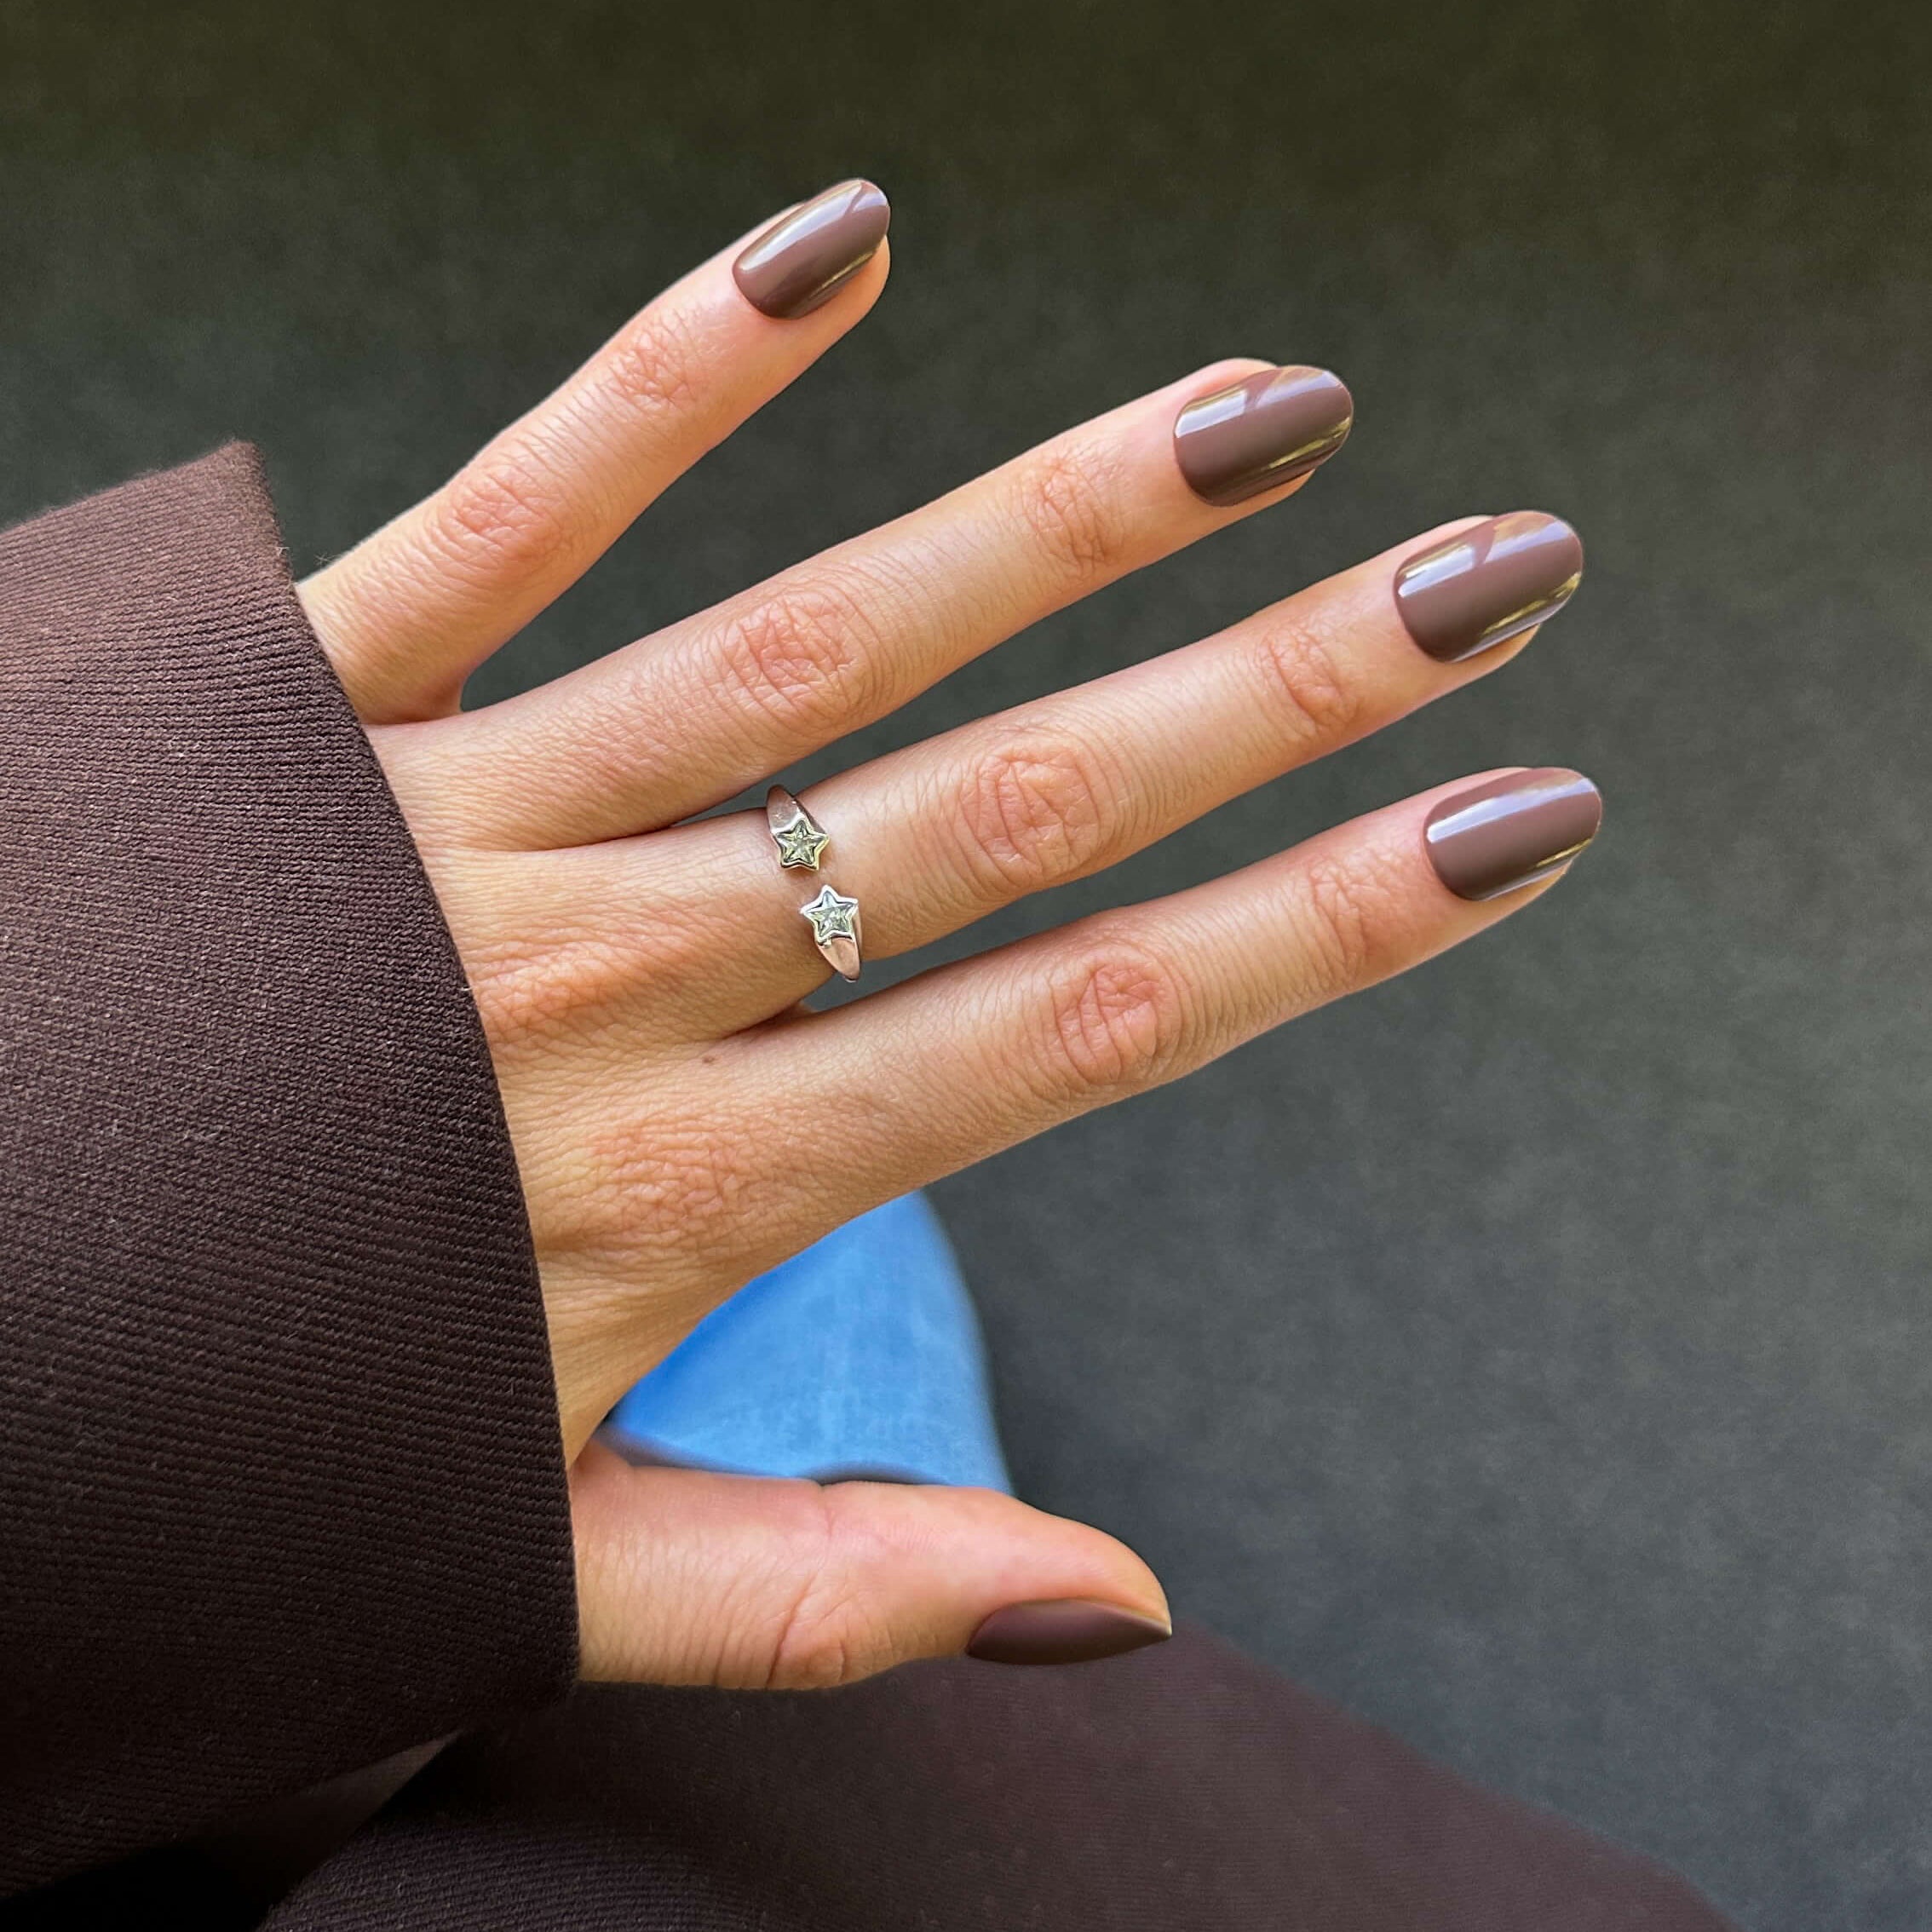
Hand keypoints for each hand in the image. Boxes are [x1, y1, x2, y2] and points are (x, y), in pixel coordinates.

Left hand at [297, 180, 1596, 1686]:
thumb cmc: (224, 1457)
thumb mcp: (531, 1565)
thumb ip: (826, 1579)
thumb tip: (1115, 1603)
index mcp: (682, 1189)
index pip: (1082, 1032)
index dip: (1326, 927)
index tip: (1508, 819)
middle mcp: (602, 987)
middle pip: (1000, 810)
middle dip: (1273, 688)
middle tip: (1487, 572)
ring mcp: (453, 829)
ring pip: (807, 646)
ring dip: (1054, 520)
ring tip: (1264, 413)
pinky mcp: (292, 706)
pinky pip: (502, 520)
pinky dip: (665, 379)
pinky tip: (838, 251)